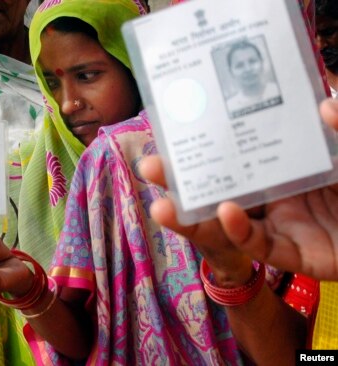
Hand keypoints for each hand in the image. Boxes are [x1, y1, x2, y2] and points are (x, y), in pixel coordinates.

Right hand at [139, 98, 337, 281]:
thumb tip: (323, 100)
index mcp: (285, 164)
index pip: (233, 153)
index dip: (201, 145)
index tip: (170, 131)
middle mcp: (277, 193)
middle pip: (219, 187)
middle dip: (182, 181)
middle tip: (150, 167)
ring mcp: (285, 224)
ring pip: (228, 222)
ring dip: (193, 216)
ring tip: (162, 205)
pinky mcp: (298, 255)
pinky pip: (263, 245)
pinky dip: (242, 231)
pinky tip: (227, 212)